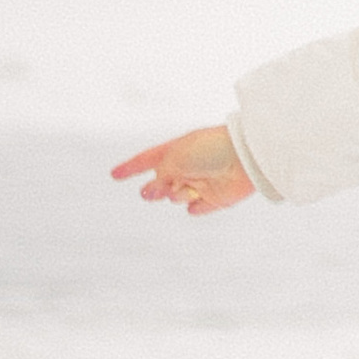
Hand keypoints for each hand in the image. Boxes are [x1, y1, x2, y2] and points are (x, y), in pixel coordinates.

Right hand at [111, 123, 254, 217]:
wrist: (244, 157)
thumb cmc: (209, 150)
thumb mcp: (175, 157)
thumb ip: (159, 176)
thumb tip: (151, 192)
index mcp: (178, 149)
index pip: (147, 159)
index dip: (130, 167)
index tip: (114, 175)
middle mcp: (188, 166)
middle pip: (160, 183)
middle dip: (154, 189)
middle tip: (157, 190)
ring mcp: (201, 182)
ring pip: (174, 197)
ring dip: (174, 195)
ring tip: (187, 188)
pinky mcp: (215, 198)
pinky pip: (195, 209)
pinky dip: (194, 208)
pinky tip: (199, 200)